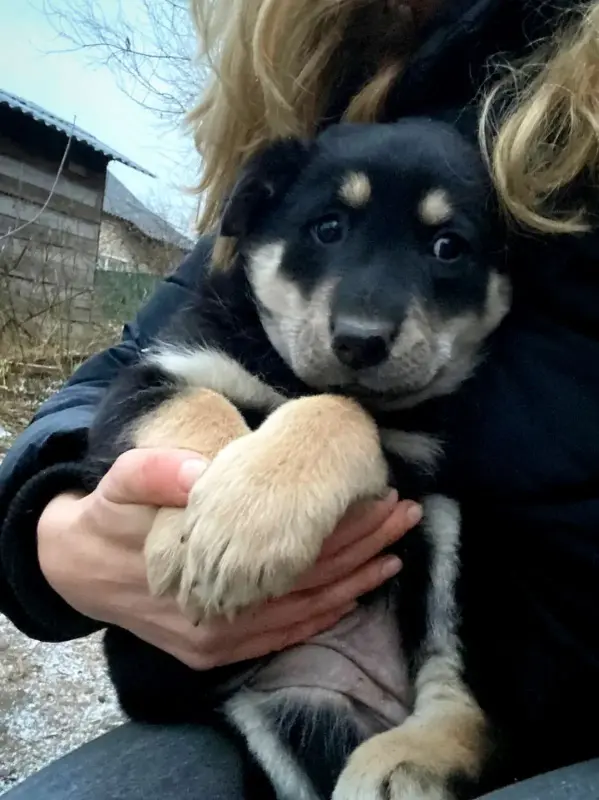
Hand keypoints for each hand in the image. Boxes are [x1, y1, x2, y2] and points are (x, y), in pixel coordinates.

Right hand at [38, 448, 420, 668]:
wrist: (76, 568)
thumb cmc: (109, 516)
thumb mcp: (123, 481)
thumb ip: (160, 474)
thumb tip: (206, 474)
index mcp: (208, 569)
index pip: (297, 550)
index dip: (345, 525)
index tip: (383, 497)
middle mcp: (221, 615)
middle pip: (311, 580)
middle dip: (365, 548)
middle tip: (406, 517)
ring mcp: (219, 640)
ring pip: (304, 612)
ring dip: (354, 583)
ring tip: (395, 552)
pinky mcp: (213, 652)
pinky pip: (280, 637)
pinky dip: (321, 617)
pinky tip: (351, 597)